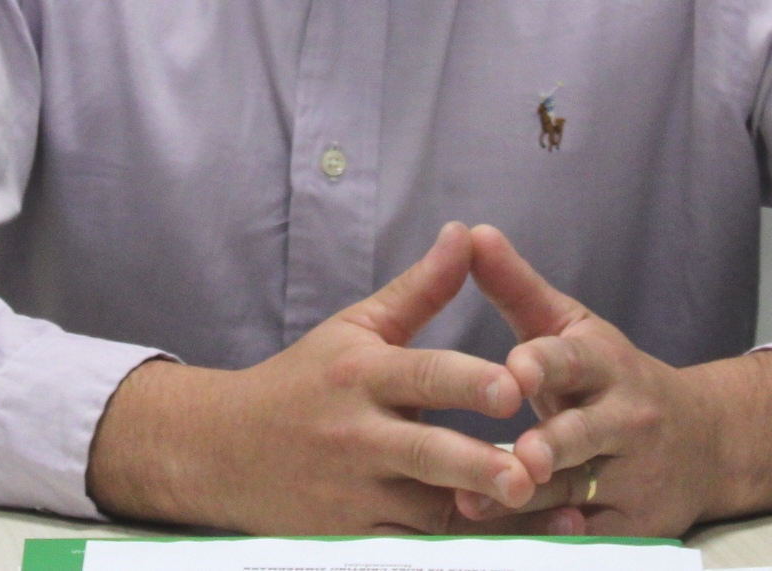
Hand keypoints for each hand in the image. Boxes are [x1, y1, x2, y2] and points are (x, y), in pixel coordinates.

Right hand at [85, 221, 535, 532]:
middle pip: (428, 454)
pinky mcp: (350, 539)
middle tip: (529, 475)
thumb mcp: (355, 326)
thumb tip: (466, 233)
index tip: (514, 389)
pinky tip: (511, 547)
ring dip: (486, 518)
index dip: (468, 382)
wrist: (222, 451)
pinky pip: (413, 549)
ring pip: (429, 513)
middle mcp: (358, 436)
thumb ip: (419, 289)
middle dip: (478, 467)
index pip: (423, 375)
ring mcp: (353, 495)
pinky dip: (457, 549)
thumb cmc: (302, 381)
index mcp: (363, 375)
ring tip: (548, 514)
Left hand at [451, 224, 771, 535]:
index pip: (573, 359)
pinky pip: (586, 535)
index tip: (514, 366)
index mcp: (606, 363)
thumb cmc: (612, 378)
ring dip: (527, 501)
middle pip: (581, 433)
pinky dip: (552, 538)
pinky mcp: (635, 525)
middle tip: (518, 457)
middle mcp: (626, 418)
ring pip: (575, 492)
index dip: (544, 363)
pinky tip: (514, 541)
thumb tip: (471, 233)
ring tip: (474, 505)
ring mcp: (634, 475)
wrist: (704, 441)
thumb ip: (518, 288)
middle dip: (551, 444)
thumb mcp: (572, 328)